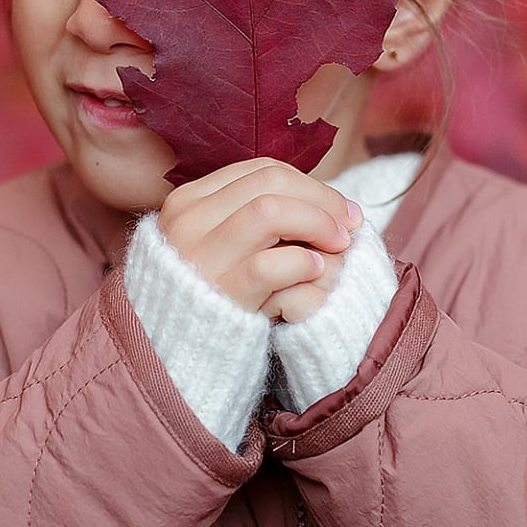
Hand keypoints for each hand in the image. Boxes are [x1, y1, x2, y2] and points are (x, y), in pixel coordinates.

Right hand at [157, 158, 361, 316]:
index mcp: (188, 202)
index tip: (340, 207)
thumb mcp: (218, 246)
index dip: (309, 184)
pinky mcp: (219, 294)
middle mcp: (188, 223)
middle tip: (350, 223)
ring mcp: (199, 258)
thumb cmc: (212, 296)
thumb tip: (325, 200)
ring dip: (316, 222)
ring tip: (339, 244)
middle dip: (321, 198)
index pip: (261, 172)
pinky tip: (317, 270)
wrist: (176, 355)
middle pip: (270, 184)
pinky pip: (270, 264)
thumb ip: (254, 218)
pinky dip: (302, 261)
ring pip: (269, 211)